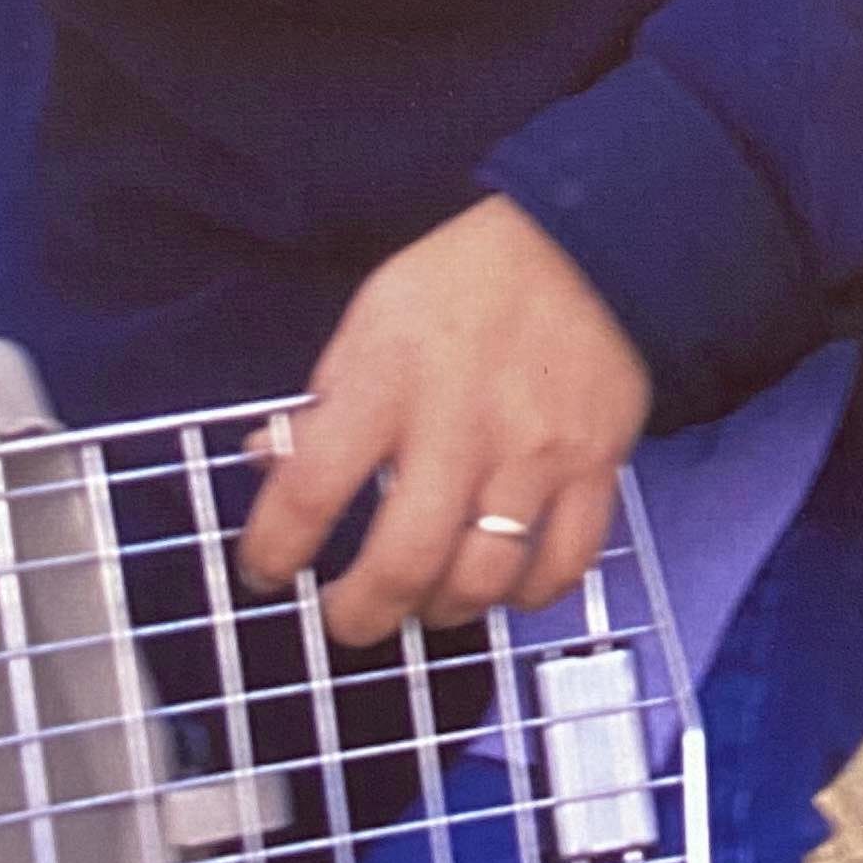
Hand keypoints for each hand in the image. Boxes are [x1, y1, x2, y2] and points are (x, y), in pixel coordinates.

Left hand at [233, 196, 650, 647]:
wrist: (581, 243)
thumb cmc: (460, 284)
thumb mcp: (369, 321)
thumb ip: (324, 402)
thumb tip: (271, 465)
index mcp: (387, 379)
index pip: (310, 488)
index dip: (275, 549)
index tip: (266, 571)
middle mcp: (460, 424)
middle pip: (404, 561)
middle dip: (362, 613)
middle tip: (347, 619)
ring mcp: (535, 452)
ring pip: (484, 578)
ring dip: (441, 610)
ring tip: (424, 602)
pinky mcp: (596, 466)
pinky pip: (564, 564)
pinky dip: (528, 595)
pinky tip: (503, 585)